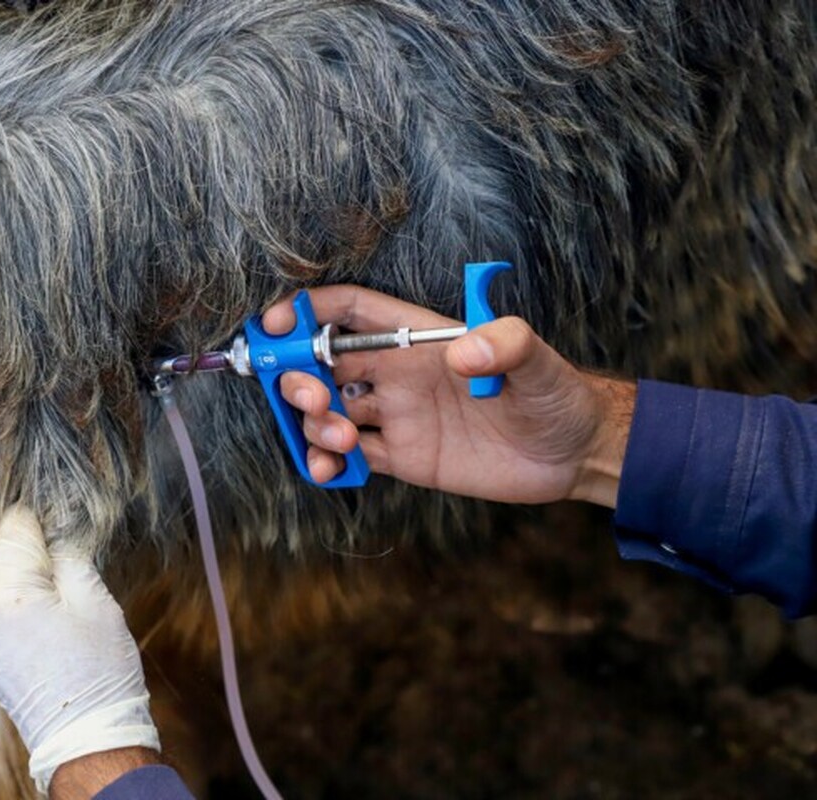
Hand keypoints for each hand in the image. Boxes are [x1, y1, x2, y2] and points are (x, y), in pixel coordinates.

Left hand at [0, 507, 159, 796]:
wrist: (86, 738)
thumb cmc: (100, 673)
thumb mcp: (96, 603)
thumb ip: (69, 559)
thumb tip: (55, 533)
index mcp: (12, 597)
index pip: (11, 532)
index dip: (34, 515)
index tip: (54, 508)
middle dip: (14, 533)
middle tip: (47, 527)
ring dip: (7, 557)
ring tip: (44, 554)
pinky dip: (4, 583)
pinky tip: (33, 584)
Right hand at [262, 286, 633, 506]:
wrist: (573, 454)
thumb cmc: (558, 395)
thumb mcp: (540, 362)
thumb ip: (508, 344)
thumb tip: (465, 352)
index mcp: (419, 339)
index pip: (350, 312)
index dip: (306, 311)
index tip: (274, 327)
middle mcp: (398, 374)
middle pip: (323, 364)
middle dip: (299, 377)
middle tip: (313, 399)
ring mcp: (397, 415)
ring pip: (329, 412)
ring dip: (315, 423)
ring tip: (343, 439)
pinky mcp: (403, 457)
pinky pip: (351, 456)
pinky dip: (328, 462)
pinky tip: (329, 470)